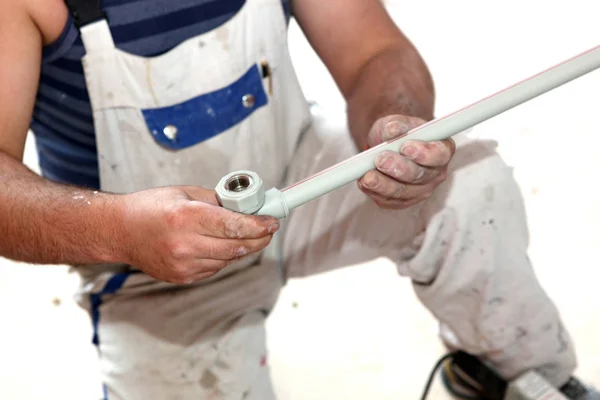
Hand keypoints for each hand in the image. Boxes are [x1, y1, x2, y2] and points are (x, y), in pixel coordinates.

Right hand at [118, 186, 278, 283]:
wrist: (118, 232)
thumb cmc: (149, 207)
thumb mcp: (185, 193)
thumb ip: (217, 201)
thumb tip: (246, 207)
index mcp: (186, 217)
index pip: (234, 225)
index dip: (259, 225)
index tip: (272, 222)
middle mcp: (185, 244)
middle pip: (237, 247)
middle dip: (259, 238)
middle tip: (268, 229)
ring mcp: (183, 265)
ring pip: (229, 259)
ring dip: (242, 247)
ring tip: (244, 233)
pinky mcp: (182, 277)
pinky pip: (215, 268)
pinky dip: (223, 256)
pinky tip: (217, 245)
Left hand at [358, 115, 454, 208]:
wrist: (387, 145)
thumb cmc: (398, 132)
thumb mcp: (397, 122)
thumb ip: (397, 125)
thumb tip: (392, 130)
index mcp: (441, 150)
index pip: (440, 155)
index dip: (424, 153)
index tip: (405, 147)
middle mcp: (434, 174)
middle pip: (419, 176)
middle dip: (399, 168)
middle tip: (381, 159)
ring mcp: (419, 190)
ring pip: (402, 192)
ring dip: (383, 184)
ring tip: (368, 175)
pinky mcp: (401, 201)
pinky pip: (388, 201)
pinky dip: (374, 191)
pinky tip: (364, 182)